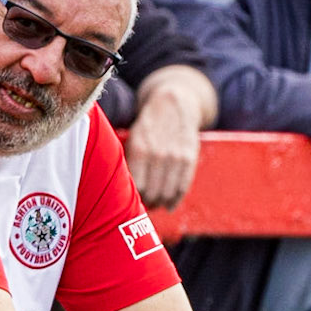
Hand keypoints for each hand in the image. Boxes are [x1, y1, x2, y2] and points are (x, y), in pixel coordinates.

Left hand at [124, 80, 204, 209]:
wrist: (173, 104)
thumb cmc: (147, 127)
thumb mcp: (132, 139)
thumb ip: (128, 163)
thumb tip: (120, 193)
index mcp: (139, 150)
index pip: (136, 187)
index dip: (134, 199)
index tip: (132, 201)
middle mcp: (158, 154)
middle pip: (152, 193)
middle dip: (147, 203)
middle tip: (144, 205)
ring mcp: (176, 157)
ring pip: (167, 193)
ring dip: (161, 203)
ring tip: (155, 204)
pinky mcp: (189, 158)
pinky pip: (182, 187)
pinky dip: (175, 200)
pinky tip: (169, 205)